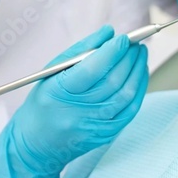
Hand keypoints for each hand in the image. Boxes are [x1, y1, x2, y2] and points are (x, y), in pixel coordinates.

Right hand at [0, 25, 147, 177]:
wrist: (37, 145)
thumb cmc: (43, 103)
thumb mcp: (52, 72)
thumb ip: (81, 50)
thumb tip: (109, 32)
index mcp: (59, 93)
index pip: (91, 70)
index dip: (111, 52)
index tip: (123, 38)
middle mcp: (78, 112)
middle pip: (112, 81)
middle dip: (128, 57)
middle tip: (134, 42)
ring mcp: (94, 126)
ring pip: (126, 94)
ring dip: (138, 70)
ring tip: (140, 53)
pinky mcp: (107, 134)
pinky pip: (130, 109)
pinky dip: (139, 88)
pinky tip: (140, 73)